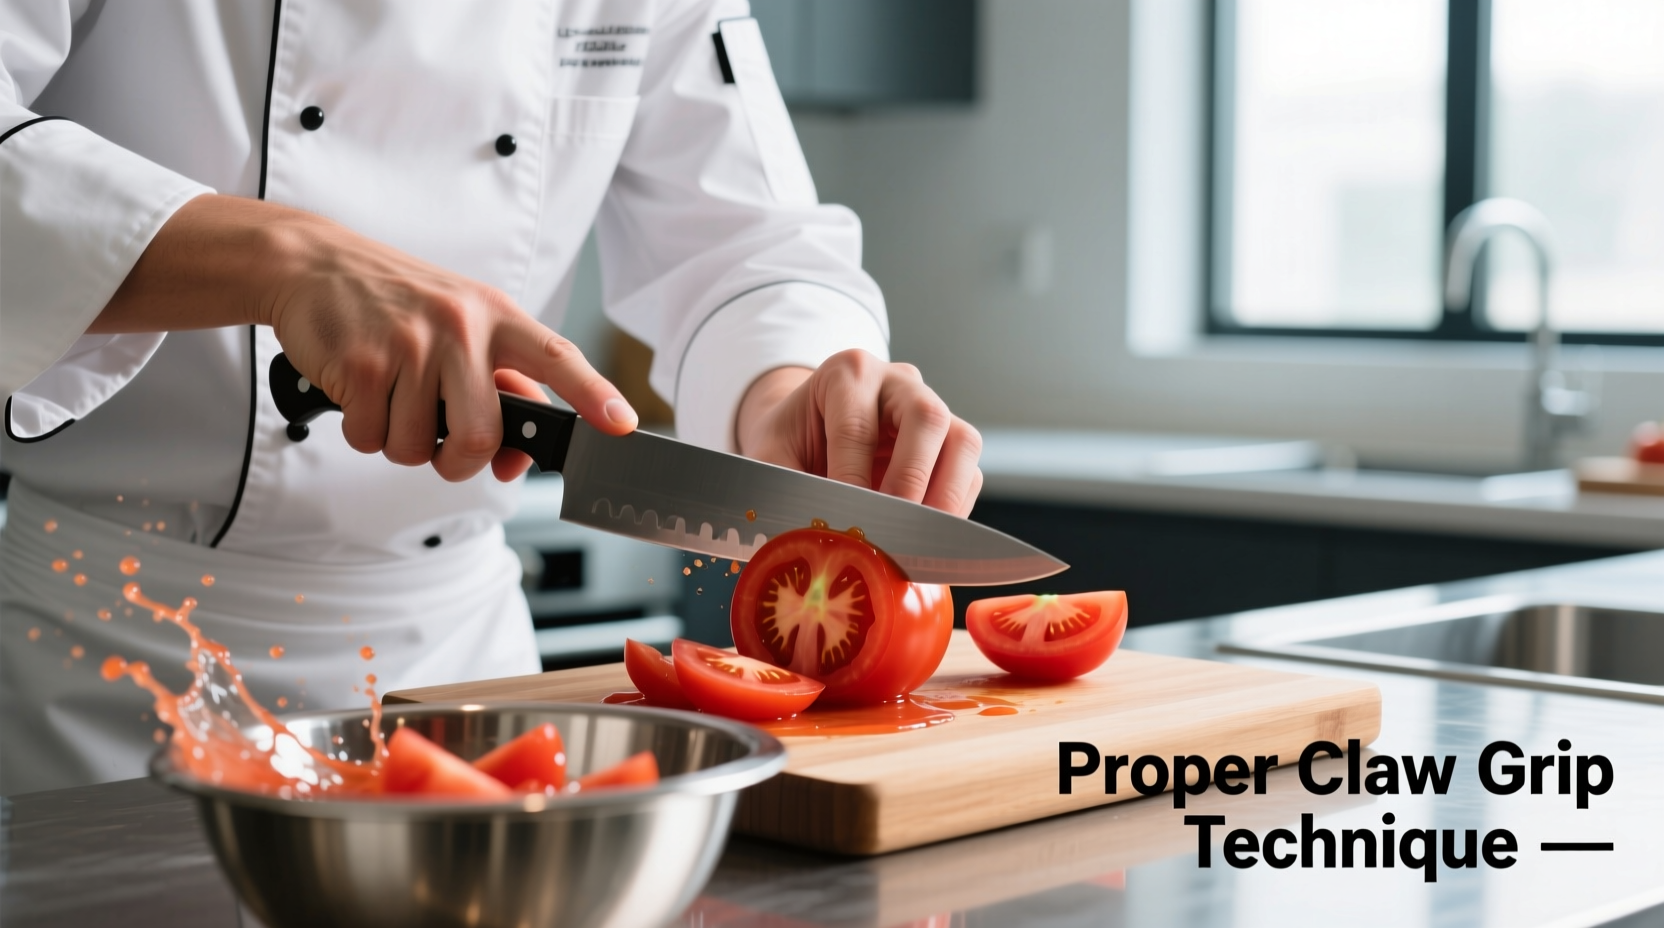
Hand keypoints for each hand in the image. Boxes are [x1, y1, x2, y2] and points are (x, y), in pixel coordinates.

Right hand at [96, 195, 636, 482]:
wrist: (315, 263)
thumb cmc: (397, 300)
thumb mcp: (461, 321)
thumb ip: (498, 381)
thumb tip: (516, 454)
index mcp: (495, 317)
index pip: (556, 357)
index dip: (592, 394)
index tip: (621, 424)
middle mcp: (459, 328)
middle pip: (479, 436)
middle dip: (458, 462)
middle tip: (442, 448)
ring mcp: (409, 345)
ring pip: (416, 447)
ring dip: (400, 443)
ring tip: (391, 400)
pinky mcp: (363, 364)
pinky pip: (371, 440)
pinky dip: (363, 433)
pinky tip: (361, 394)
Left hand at [735, 350, 983, 516]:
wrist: (807, 430)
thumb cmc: (791, 440)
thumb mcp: (770, 454)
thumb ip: (783, 487)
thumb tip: (803, 537)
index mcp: (847, 373)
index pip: (857, 427)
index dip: (853, 480)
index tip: (850, 522)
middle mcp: (897, 382)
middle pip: (927, 417)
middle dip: (912, 480)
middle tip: (893, 527)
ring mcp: (931, 408)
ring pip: (962, 441)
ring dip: (944, 496)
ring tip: (918, 537)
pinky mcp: (949, 441)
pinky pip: (968, 473)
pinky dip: (953, 509)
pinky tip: (925, 536)